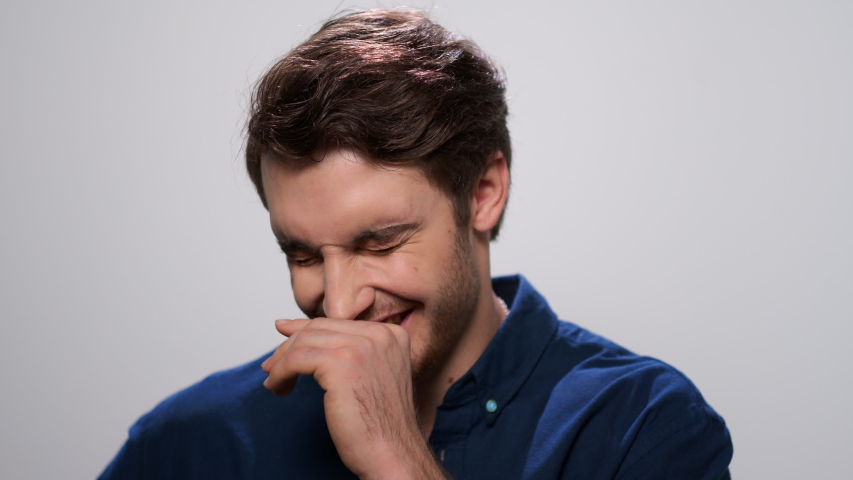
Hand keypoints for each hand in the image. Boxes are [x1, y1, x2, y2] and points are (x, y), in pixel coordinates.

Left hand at [261, 318, 446, 479]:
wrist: (393, 453)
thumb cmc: (380, 425)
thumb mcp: (369, 377)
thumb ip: (348, 352)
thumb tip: (303, 333)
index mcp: (391, 335)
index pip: (337, 322)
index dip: (305, 328)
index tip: (283, 335)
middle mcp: (379, 335)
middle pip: (319, 328)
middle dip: (289, 346)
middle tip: (271, 366)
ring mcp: (362, 347)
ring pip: (305, 342)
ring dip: (282, 362)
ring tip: (275, 382)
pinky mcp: (342, 364)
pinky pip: (297, 359)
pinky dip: (281, 373)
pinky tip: (278, 388)